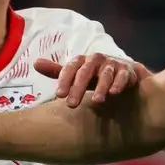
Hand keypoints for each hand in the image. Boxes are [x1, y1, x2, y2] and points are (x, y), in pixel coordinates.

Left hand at [36, 54, 151, 107]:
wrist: (128, 75)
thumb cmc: (97, 76)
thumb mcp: (78, 76)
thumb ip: (59, 72)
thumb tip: (35, 63)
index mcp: (83, 61)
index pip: (71, 67)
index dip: (64, 80)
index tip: (59, 95)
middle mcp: (97, 60)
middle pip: (86, 71)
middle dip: (78, 87)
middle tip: (71, 104)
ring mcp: (113, 64)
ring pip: (105, 73)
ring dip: (101, 86)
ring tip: (96, 101)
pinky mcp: (128, 70)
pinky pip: (123, 75)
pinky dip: (119, 83)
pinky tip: (114, 93)